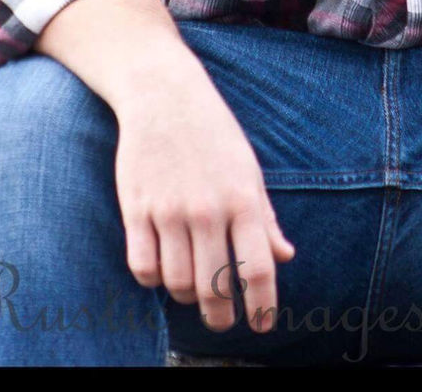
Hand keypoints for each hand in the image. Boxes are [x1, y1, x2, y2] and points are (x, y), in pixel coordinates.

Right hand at [114, 75, 295, 332]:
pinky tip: (162, 267)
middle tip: (222, 320)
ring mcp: (170, 211)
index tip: (262, 326)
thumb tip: (284, 256)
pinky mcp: (136, 209)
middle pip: (215, 288)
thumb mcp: (248, 170)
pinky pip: (143, 268)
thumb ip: (265, 217)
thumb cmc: (214, 134)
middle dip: (220, 316)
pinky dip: (153, 279)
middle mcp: (208, 209)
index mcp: (243, 199)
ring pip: (177, 284)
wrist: (165, 95)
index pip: (258, 269)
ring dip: (186, 296)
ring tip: (192, 288)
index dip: (262, 306)